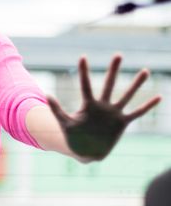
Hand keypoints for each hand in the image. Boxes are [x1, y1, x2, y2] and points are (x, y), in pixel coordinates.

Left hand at [47, 54, 161, 160]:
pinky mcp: (122, 123)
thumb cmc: (73, 137)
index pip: (85, 85)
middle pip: (108, 84)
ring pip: (126, 95)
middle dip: (113, 70)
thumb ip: (57, 110)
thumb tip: (47, 94)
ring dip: (136, 84)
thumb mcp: (64, 123)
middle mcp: (102, 106)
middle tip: (118, 54)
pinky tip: (158, 97)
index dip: (84, 72)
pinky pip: (137, 113)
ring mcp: (113, 113)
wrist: (85, 151)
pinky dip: (147, 106)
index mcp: (88, 105)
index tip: (83, 57)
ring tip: (145, 71)